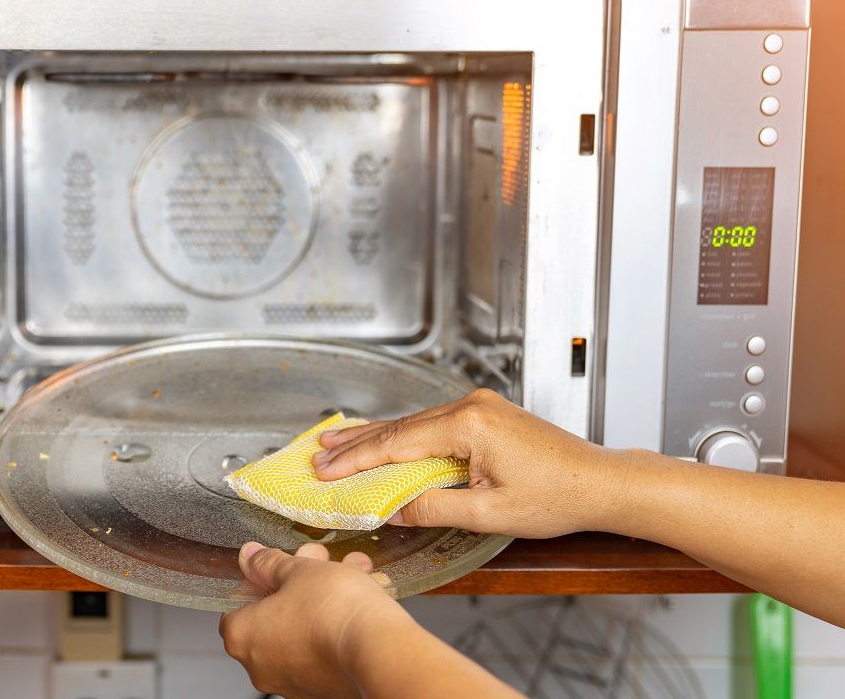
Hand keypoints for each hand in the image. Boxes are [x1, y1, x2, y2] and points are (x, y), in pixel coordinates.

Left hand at [219, 542, 409, 698]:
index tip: (279, 566)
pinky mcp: (325, 688)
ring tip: (352, 572)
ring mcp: (295, 681)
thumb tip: (251, 557)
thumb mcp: (297, 571)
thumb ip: (268, 563)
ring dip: (325, 599)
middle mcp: (262, 667)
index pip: (237, 604)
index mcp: (243, 636)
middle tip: (319, 562)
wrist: (378, 647)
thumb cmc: (332, 610)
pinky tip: (362, 598)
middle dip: (300, 583)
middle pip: (274, 615)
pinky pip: (326, 648)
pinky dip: (338, 624)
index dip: (259, 580)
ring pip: (305, 629)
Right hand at [312, 388, 629, 537]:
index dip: (357, 461)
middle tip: (317, 453)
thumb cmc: (557, 497)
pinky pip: (432, 425)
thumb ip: (434, 508)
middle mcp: (470, 406)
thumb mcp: (489, 513)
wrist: (601, 483)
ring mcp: (478, 407)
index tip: (325, 471)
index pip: (398, 444)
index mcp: (469, 424)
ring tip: (337, 443)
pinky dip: (402, 436)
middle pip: (399, 427)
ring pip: (413, 424)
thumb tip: (391, 510)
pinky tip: (383, 440)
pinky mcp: (484, 415)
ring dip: (375, 437)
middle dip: (356, 443)